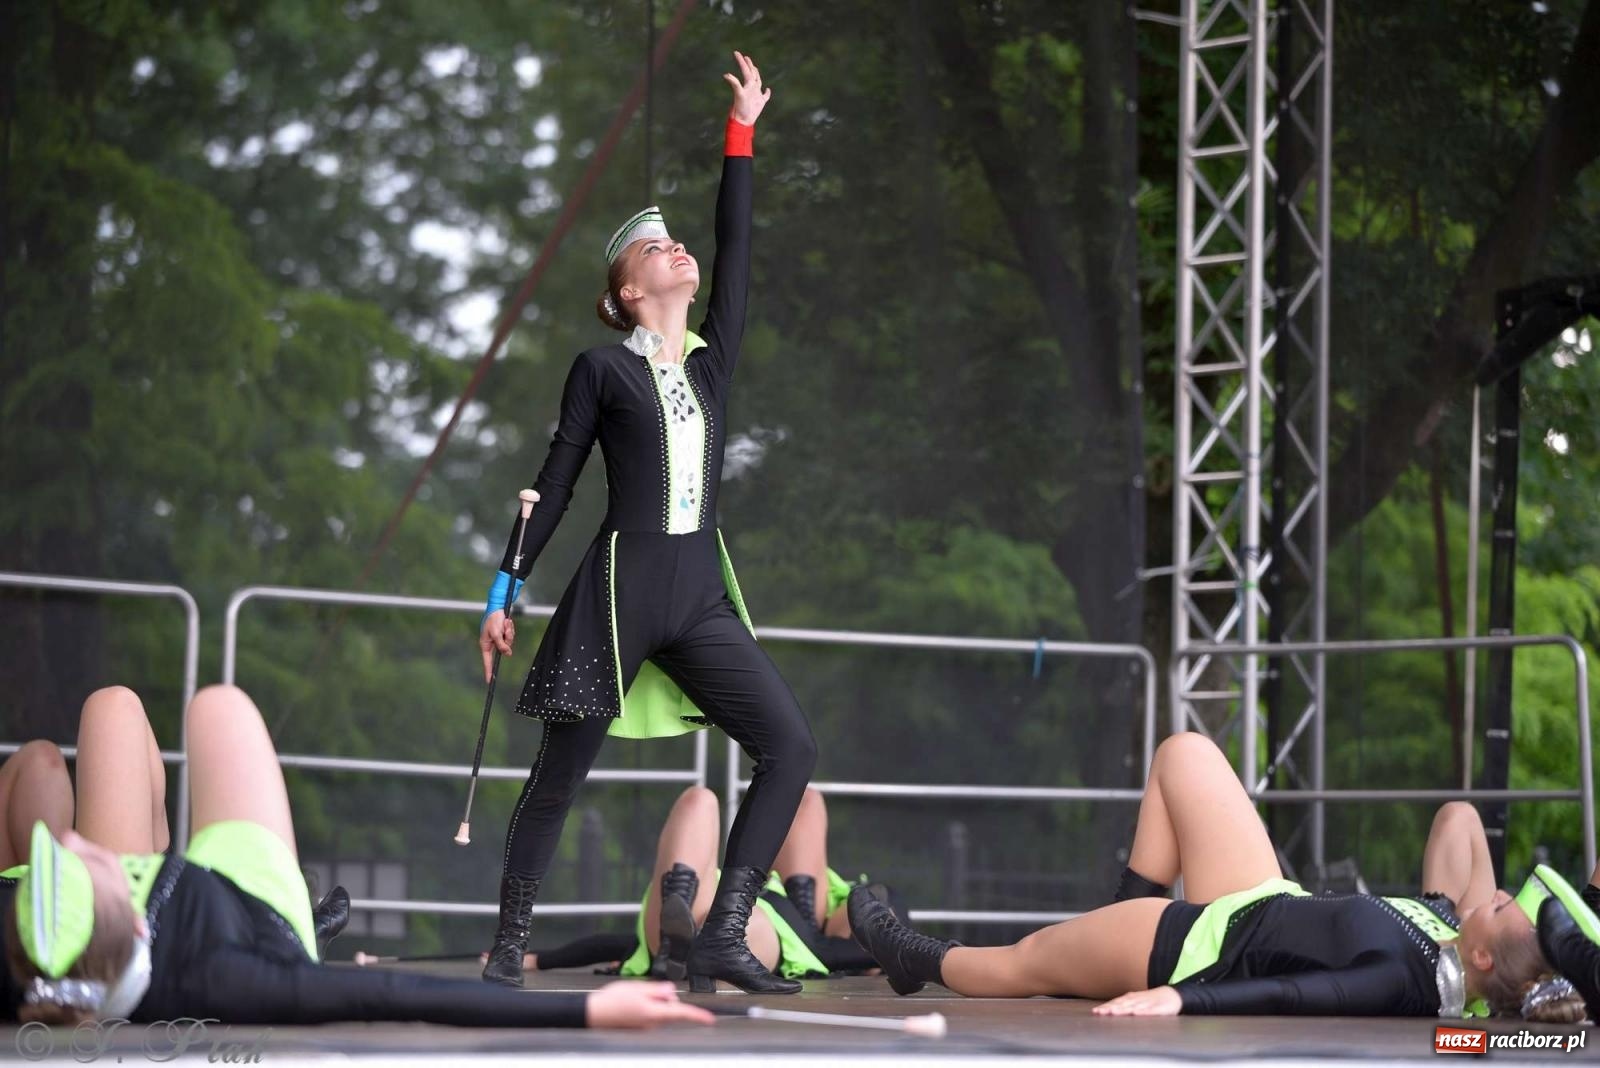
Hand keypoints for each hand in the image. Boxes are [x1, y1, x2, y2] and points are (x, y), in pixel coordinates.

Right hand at [479, 611, 513, 681]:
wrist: (497, 606)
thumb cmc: (493, 619)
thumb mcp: (496, 633)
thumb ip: (501, 645)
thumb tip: (508, 654)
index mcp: (485, 644)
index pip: (487, 661)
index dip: (488, 671)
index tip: (489, 681)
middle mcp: (492, 643)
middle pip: (503, 650)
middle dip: (507, 638)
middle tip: (505, 627)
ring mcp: (498, 639)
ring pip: (509, 642)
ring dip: (509, 632)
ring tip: (506, 622)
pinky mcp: (503, 634)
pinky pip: (510, 636)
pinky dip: (510, 629)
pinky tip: (507, 622)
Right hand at [584, 981, 715, 1028]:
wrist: (593, 1013)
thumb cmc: (611, 1000)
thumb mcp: (636, 988)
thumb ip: (657, 990)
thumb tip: (671, 991)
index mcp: (653, 1012)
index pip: (680, 1013)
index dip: (697, 1016)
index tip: (709, 1019)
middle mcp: (652, 1024)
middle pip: (671, 1009)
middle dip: (666, 998)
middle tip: (647, 990)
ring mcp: (646, 1027)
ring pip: (661, 1011)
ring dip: (655, 1001)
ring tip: (635, 996)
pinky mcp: (640, 1028)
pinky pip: (652, 1015)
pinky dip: (648, 1007)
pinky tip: (632, 1002)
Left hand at [723, 50, 769, 124]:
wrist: (744, 120)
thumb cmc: (740, 108)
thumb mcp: (738, 94)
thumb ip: (734, 83)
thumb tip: (726, 75)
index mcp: (748, 85)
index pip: (745, 70)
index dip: (741, 62)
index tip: (736, 52)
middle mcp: (752, 88)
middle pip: (751, 73)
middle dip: (749, 65)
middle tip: (745, 57)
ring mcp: (756, 94)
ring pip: (758, 81)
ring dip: (756, 74)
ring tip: (755, 69)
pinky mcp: (761, 102)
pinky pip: (765, 96)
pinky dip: (767, 92)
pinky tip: (768, 90)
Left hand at [1092, 985, 1181, 1016]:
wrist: (1173, 995)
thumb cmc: (1152, 1001)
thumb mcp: (1137, 1002)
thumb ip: (1125, 1005)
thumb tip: (1109, 1009)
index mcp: (1132, 999)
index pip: (1116, 1003)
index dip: (1106, 1007)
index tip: (1096, 1011)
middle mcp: (1138, 1000)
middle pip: (1122, 1004)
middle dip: (1111, 1008)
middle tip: (1100, 1012)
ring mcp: (1148, 1003)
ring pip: (1133, 1006)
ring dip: (1123, 1009)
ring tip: (1113, 1012)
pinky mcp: (1159, 1008)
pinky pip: (1150, 1010)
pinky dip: (1143, 1012)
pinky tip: (1136, 1013)